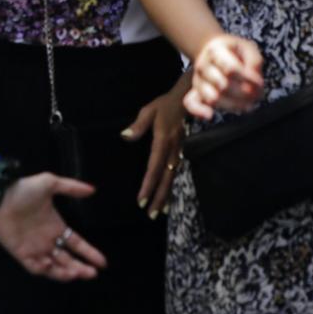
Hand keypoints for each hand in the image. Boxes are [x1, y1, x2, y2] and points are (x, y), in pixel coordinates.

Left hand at [0, 173, 105, 280]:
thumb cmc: (23, 189)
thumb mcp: (49, 183)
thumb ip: (71, 187)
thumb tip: (92, 190)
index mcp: (56, 227)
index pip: (77, 245)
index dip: (89, 253)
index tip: (102, 262)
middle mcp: (48, 241)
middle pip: (68, 260)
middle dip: (81, 268)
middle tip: (92, 274)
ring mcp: (34, 249)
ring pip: (53, 267)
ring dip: (65, 272)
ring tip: (76, 274)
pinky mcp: (21, 254)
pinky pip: (34, 267)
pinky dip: (43, 270)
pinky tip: (50, 265)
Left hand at [123, 74, 189, 217]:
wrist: (187, 99)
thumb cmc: (165, 105)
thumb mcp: (149, 110)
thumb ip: (138, 125)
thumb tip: (124, 136)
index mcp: (163, 140)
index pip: (154, 167)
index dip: (148, 184)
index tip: (141, 199)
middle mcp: (172, 150)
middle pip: (165, 178)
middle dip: (158, 197)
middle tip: (150, 214)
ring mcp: (178, 152)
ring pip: (172, 178)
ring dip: (166, 196)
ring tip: (159, 212)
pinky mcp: (180, 153)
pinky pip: (176, 174)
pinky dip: (171, 187)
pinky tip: (168, 199)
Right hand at [186, 34, 263, 119]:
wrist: (212, 50)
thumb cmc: (233, 50)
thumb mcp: (247, 48)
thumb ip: (254, 62)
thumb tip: (255, 81)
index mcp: (215, 50)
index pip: (231, 69)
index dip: (248, 80)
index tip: (260, 84)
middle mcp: (203, 65)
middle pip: (223, 85)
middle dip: (244, 94)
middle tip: (258, 96)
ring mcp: (198, 80)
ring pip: (213, 98)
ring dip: (233, 105)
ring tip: (248, 105)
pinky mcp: (196, 92)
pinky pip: (191, 103)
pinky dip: (198, 111)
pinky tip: (210, 116)